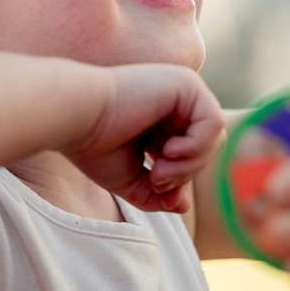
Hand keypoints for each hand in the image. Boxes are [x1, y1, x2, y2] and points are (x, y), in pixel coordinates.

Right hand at [66, 64, 224, 214]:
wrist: (75, 117)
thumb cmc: (94, 146)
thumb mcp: (130, 179)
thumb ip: (158, 192)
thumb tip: (183, 206)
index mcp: (165, 117)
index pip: (195, 153)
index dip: (182, 177)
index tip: (155, 187)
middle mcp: (178, 99)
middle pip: (209, 145)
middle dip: (188, 172)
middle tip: (157, 180)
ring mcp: (184, 88)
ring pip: (214, 137)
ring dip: (191, 164)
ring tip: (159, 171)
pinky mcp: (186, 84)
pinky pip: (212, 123)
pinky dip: (195, 147)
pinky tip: (168, 153)